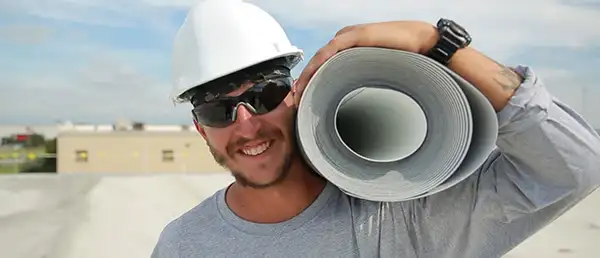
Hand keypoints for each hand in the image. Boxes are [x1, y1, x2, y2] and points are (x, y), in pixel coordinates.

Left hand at [293, 21, 438, 105]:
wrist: (424, 43)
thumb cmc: (406, 62)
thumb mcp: (379, 77)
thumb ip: (365, 87)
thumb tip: (361, 111)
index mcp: (347, 52)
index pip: (321, 68)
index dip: (310, 85)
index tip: (302, 104)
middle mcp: (344, 43)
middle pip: (317, 65)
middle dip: (304, 84)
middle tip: (296, 104)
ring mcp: (347, 38)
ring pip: (318, 60)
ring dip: (306, 78)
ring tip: (299, 97)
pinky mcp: (353, 36)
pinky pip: (328, 52)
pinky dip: (316, 67)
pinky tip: (309, 81)